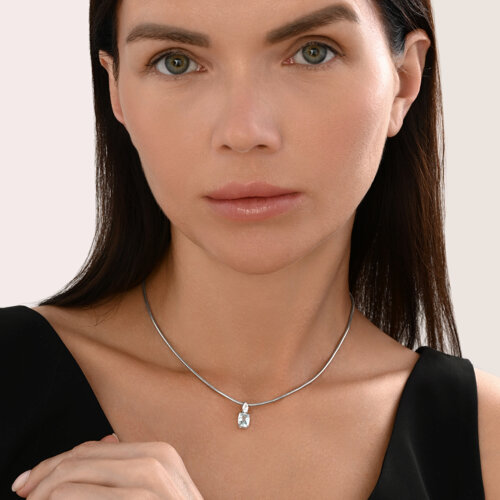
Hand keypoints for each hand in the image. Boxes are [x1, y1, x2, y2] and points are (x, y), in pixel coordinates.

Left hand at [12, 433, 203, 498]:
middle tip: (23, 496)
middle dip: (43, 476)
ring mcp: (151, 482)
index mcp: (159, 454)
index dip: (53, 464)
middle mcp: (157, 460)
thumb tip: (102, 443)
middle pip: (80, 458)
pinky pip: (78, 495)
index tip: (28, 484)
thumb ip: (125, 469)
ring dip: (45, 492)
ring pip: (74, 475)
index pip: (91, 449)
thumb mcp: (152, 492)